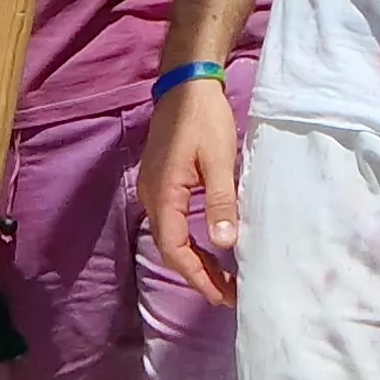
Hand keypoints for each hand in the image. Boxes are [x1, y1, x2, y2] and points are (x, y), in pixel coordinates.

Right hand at [139, 74, 243, 303]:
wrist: (186, 83)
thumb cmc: (204, 118)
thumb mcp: (219, 159)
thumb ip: (220, 202)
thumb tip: (224, 244)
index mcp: (163, 194)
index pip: (175, 249)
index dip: (197, 277)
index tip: (222, 296)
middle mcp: (151, 196)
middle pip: (170, 248)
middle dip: (197, 274)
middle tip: (227, 293)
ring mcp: (153, 189)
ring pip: (170, 236)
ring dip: (193, 259)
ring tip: (221, 277)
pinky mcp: (160, 182)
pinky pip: (172, 222)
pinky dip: (189, 241)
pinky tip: (208, 244)